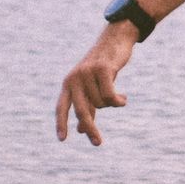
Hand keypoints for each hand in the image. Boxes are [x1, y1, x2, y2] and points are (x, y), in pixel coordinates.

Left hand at [55, 22, 136, 145]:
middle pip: (81, 110)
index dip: (61, 123)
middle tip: (98, 143)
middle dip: (90, 128)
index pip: (61, 107)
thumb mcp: (92, 87)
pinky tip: (123, 99)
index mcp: (68, 82)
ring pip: (101, 103)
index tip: (62, 140)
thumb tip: (80, 130)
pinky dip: (118, 101)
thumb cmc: (103, 66)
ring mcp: (87, 73)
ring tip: (117, 96)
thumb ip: (86, 106)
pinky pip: (110, 96)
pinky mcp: (102, 69)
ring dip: (111, 103)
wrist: (115, 39)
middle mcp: (74, 78)